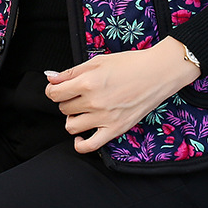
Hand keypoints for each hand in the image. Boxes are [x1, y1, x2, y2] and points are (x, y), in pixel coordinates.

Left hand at [44, 37, 200, 153]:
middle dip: (67, 100)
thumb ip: (71, 72)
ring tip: (83, 110)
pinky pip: (89, 146)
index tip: (59, 88)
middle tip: (79, 93)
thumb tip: (50, 77)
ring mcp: (104, 118)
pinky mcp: (115, 130)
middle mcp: (93, 102)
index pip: (54, 93)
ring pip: (71, 126)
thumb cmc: (130, 64)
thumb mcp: (98, 61)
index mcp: (87, 82)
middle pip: (63, 108)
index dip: (53, 89)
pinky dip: (80, 144)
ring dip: (73, 118)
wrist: (157, 73)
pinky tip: (81, 136)